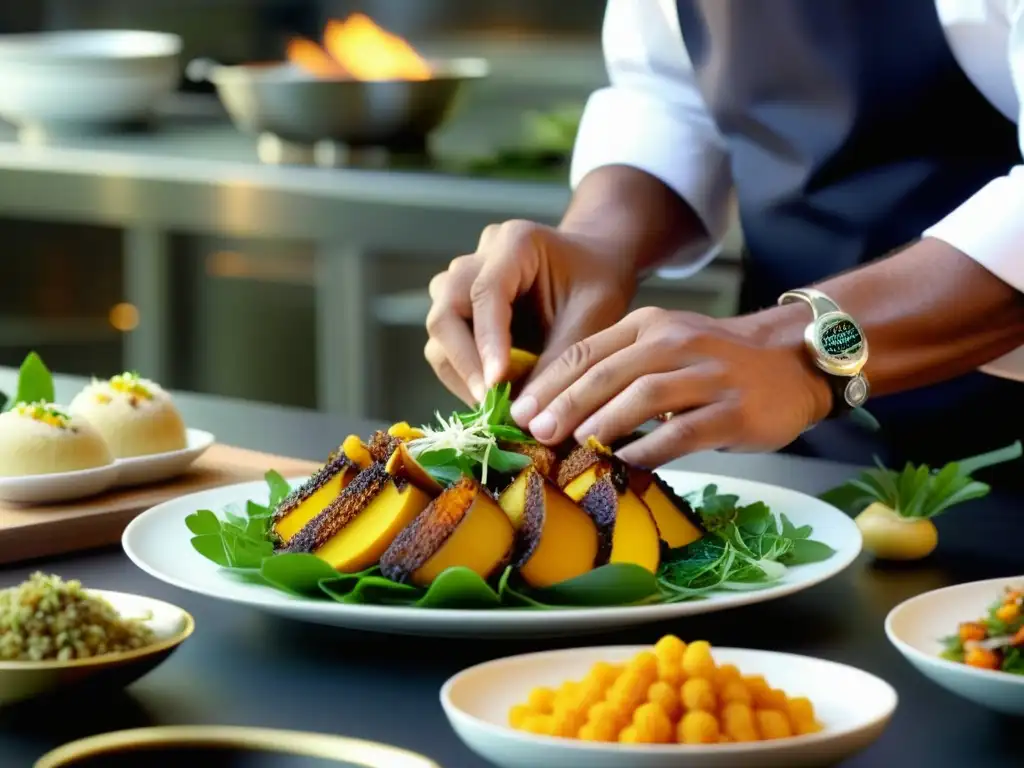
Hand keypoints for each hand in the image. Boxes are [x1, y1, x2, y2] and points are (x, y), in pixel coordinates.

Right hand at [424, 219, 633, 403]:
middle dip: (464, 361)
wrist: (592, 267)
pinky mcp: (459, 307)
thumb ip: (560, 359)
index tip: (496, 385)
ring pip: (440, 329)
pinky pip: (446, 343)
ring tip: (493, 405)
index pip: (486, 293)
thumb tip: (528, 412)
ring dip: (461, 371)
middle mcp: (478, 258)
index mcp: (514, 243)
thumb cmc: (597, 284)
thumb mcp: (592, 317)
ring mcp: (462, 281)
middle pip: (446, 310)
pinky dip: (464, 374)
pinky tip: (491, 396)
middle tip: (489, 403)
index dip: (486, 342)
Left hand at [508, 307, 833, 466]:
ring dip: (600, 424)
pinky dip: (649, 449)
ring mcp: (707, 375)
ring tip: (571, 448)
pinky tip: (624, 464)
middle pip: (607, 374)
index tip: (518, 412)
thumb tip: (558, 414)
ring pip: (642, 398)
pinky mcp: (733, 409)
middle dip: (564, 405)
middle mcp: (675, 343)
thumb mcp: (664, 348)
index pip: (586, 352)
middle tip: (535, 433)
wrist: (793, 360)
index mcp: (649, 326)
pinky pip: (682, 432)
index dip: (549, 383)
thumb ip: (619, 370)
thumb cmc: (715, 362)